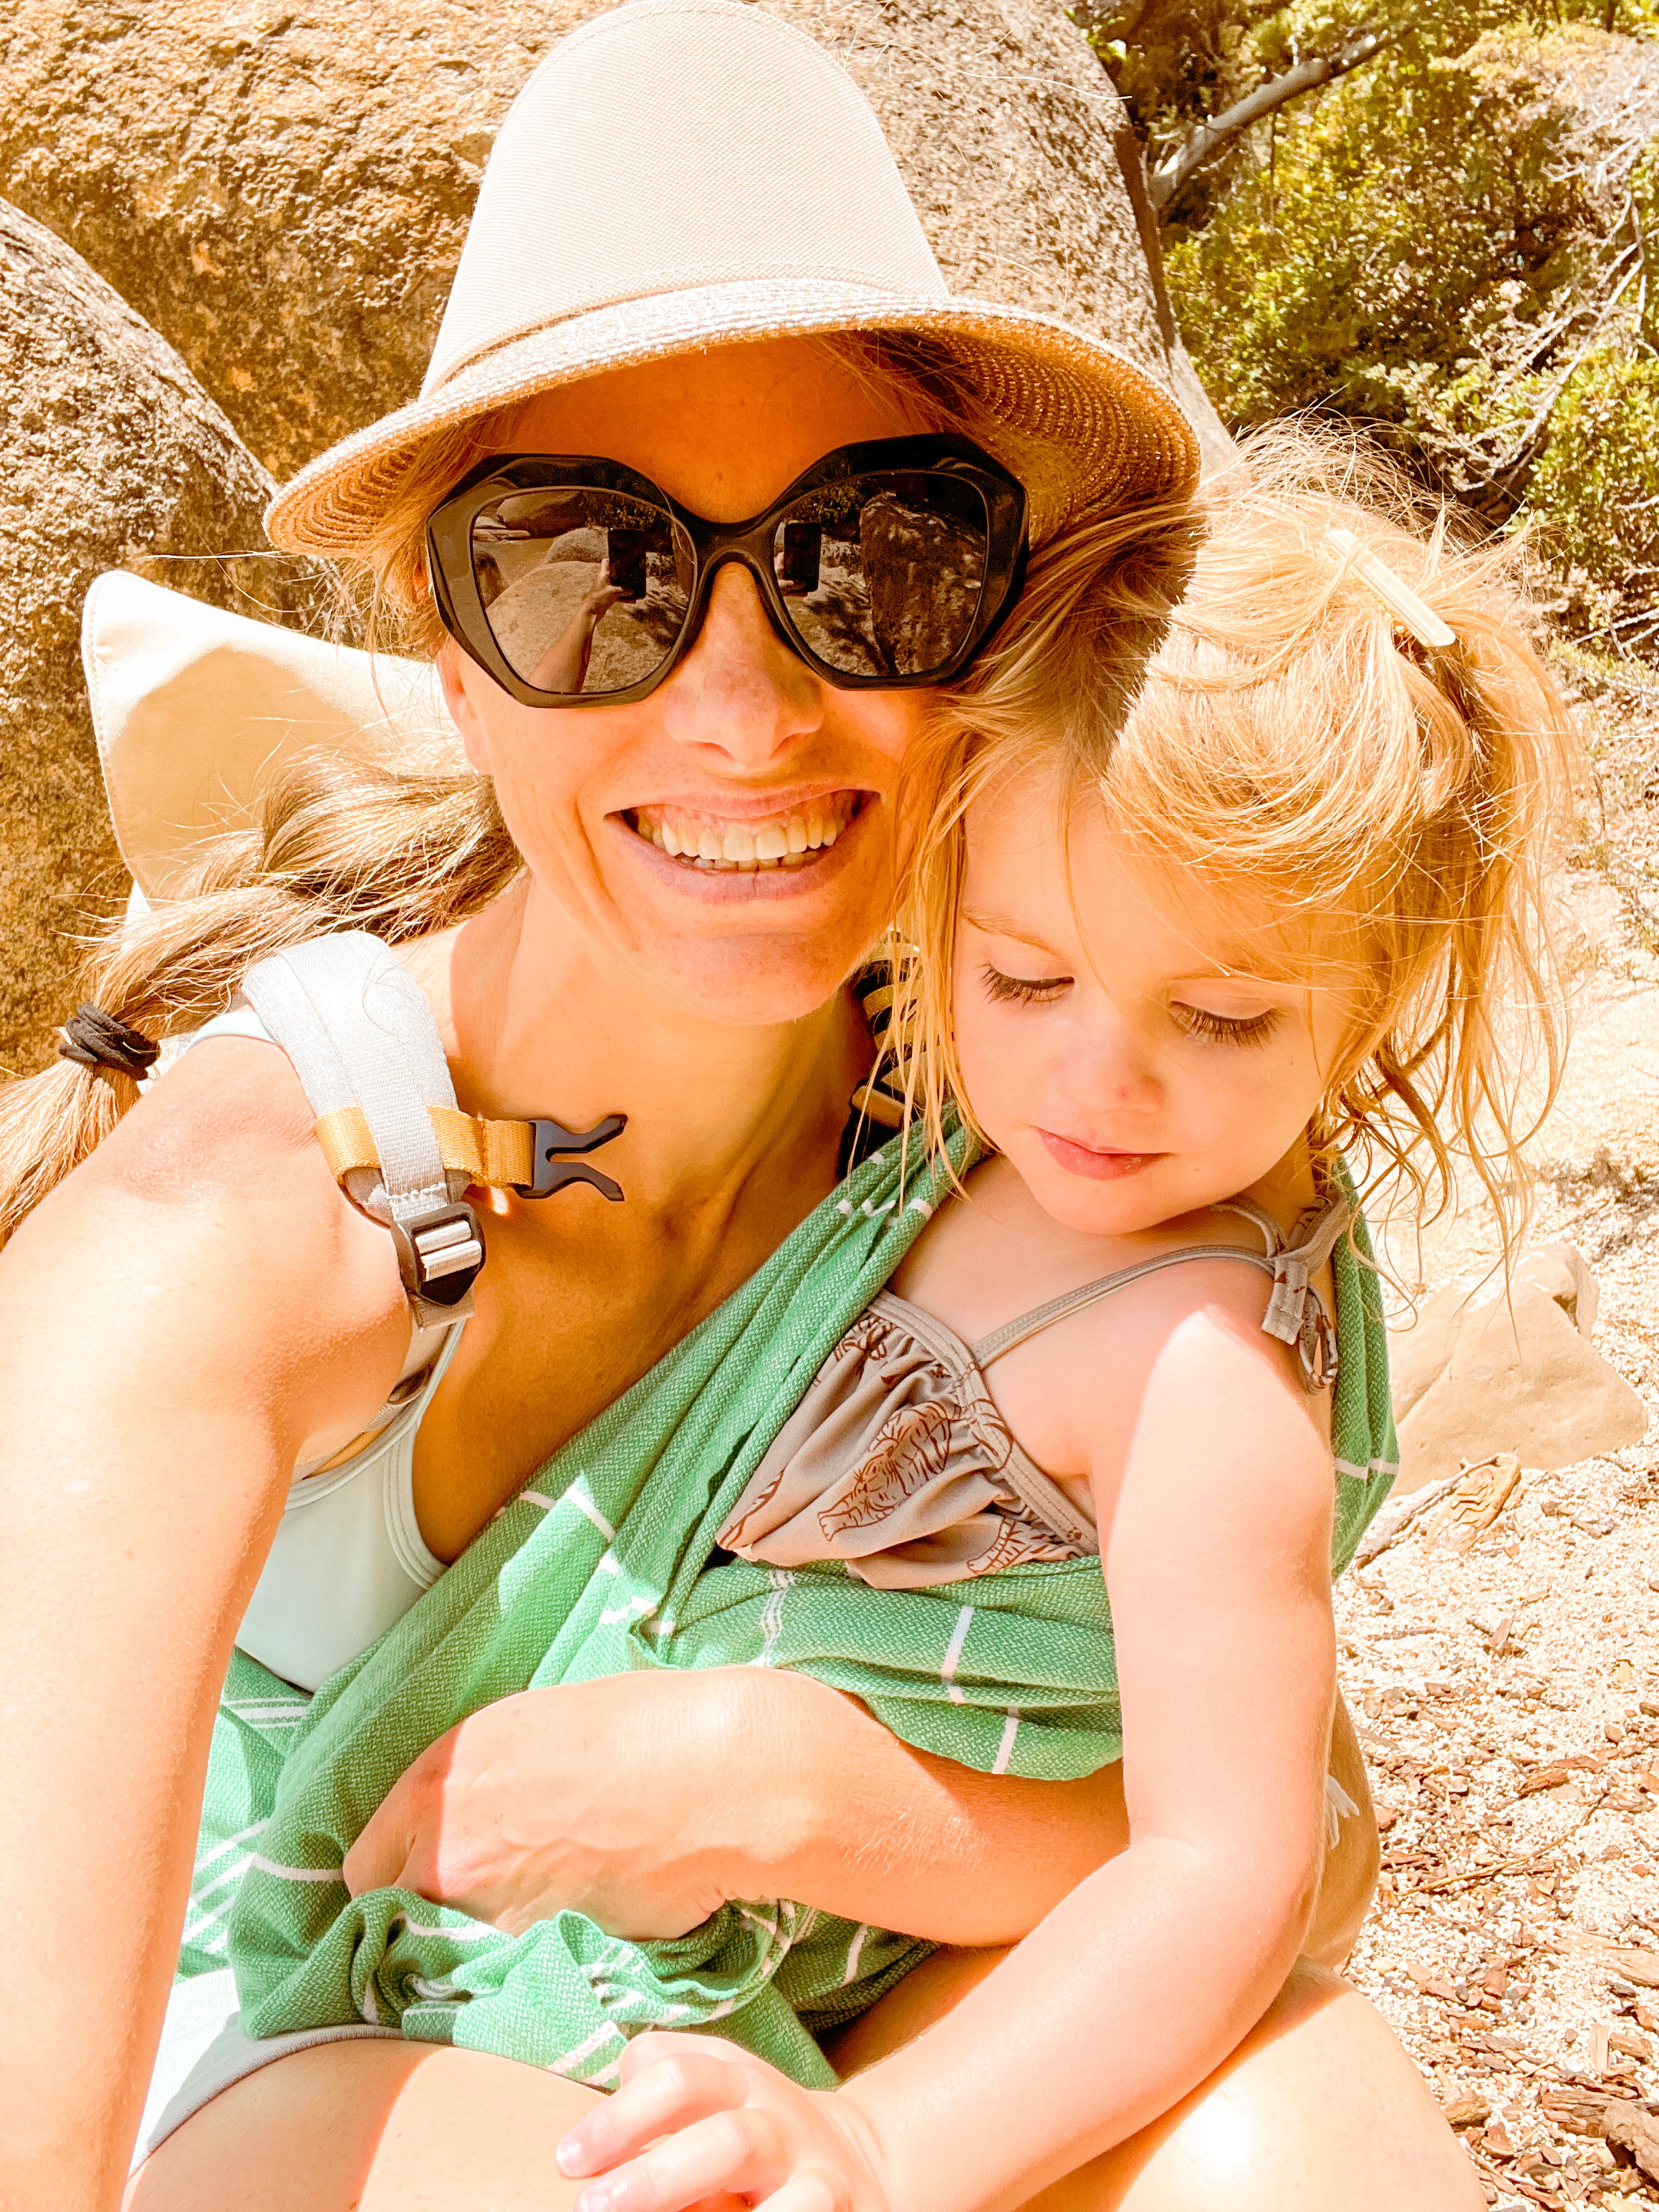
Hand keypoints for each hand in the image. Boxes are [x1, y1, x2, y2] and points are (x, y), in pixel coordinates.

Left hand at [343, 1673, 755, 1938]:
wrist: (714, 1777)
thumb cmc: (640, 1727)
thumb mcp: (534, 1724)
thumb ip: (479, 1778)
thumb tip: (473, 1809)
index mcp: (435, 1783)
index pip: (364, 1868)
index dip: (396, 1877)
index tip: (421, 1881)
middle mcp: (444, 1855)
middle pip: (397, 1921)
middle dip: (427, 1918)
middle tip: (480, 1903)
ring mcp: (488, 1916)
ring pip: (454, 1957)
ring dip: (481, 1945)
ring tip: (540, 1914)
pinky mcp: (540, 1959)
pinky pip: (511, 1976)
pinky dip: (531, 1965)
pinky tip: (575, 1930)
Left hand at [556, 2033, 892, 2211]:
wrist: (859, 2165)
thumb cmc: (754, 2148)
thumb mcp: (712, 2115)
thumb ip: (660, 2120)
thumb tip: (579, 2163)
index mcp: (724, 2072)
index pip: (660, 2062)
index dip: (613, 2110)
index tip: (568, 2162)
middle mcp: (758, 2096)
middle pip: (689, 2088)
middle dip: (631, 2138)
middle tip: (587, 2204)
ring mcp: (796, 2141)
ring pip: (733, 2141)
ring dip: (671, 2177)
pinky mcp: (833, 2193)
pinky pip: (798, 2201)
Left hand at [580, 559, 632, 619]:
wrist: (591, 612)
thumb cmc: (599, 598)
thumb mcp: (613, 591)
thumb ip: (624, 589)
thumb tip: (632, 590)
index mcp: (602, 574)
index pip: (605, 562)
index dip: (612, 560)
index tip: (621, 561)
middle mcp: (603, 580)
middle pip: (613, 574)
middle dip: (622, 575)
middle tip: (632, 574)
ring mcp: (605, 589)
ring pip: (617, 585)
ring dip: (625, 588)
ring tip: (635, 588)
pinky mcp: (607, 597)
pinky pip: (618, 596)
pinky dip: (624, 598)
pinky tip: (633, 601)